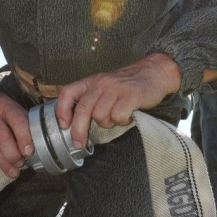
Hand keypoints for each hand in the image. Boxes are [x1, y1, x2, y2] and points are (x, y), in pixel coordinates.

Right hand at [0, 77, 33, 177]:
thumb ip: (19, 122)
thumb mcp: (8, 105)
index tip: (29, 152)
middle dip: (13, 155)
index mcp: (5, 105)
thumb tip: (30, 147)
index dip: (25, 138)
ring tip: (12, 171)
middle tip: (20, 164)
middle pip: (3, 138)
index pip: (17, 121)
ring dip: (3, 162)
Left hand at [55, 53, 181, 148]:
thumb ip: (90, 100)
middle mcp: (101, 83)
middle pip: (83, 109)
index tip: (63, 125)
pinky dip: (122, 121)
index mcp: (91, 82)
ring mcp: (115, 88)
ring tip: (116, 118)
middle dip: (78, 130)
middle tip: (80, 143)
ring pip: (100, 115)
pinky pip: (118, 116)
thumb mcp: (104, 86)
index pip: (68, 92)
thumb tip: (75, 124)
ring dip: (107, 123)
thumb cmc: (126, 85)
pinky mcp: (130, 95)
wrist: (153, 72)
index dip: (62, 110)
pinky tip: (127, 116)